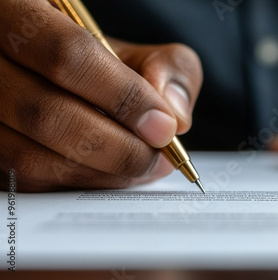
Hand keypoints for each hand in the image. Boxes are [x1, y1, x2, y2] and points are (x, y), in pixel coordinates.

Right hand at [0, 0, 201, 190]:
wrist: (56, 81)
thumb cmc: (96, 66)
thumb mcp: (134, 52)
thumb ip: (167, 69)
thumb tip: (174, 116)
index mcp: (19, 14)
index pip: (68, 56)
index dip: (123, 97)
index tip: (163, 125)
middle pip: (44, 114)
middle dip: (115, 146)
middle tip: (155, 156)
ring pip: (29, 156)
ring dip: (97, 172)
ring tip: (139, 168)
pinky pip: (25, 180)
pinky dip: (76, 184)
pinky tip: (108, 175)